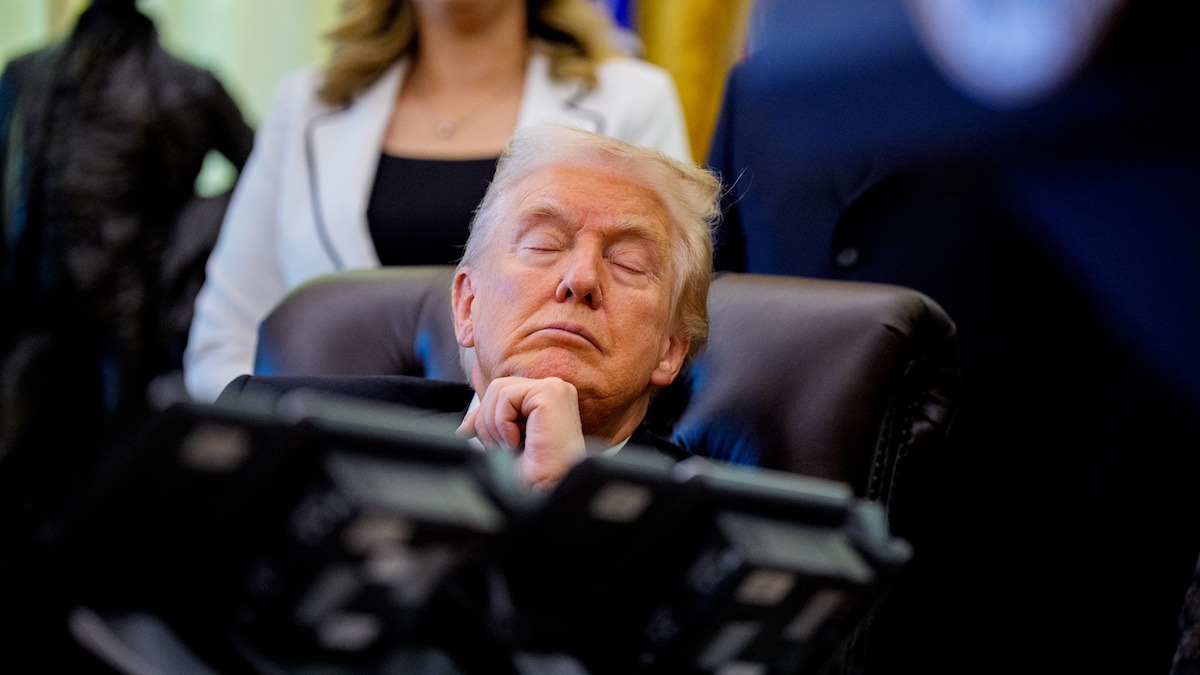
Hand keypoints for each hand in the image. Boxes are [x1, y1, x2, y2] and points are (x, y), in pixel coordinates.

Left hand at [457, 376, 587, 491]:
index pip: (503, 392)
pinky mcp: (550, 393)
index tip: (470, 434)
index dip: (484, 414)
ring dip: (495, 424)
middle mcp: (554, 390)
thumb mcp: (505, 444)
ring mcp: (554, 389)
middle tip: (500, 447)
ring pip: (499, 390)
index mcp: (546, 399)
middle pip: (498, 387)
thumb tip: (464, 427)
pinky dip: (503, 422)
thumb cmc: (538, 475)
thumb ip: (489, 426)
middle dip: (487, 420)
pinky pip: (507, 396)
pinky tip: (517, 440)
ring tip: (511, 445)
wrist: (551, 490)